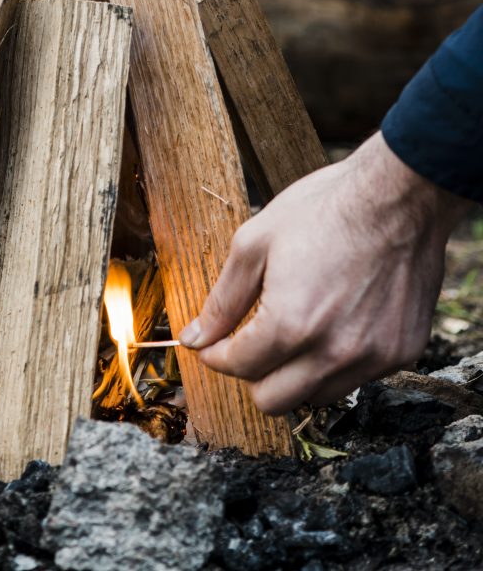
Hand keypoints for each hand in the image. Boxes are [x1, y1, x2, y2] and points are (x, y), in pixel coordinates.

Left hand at [179, 132, 469, 413]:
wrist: (399, 196)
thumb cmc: (325, 209)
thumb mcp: (255, 243)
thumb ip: (222, 300)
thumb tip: (194, 338)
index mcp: (290, 325)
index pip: (239, 367)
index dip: (217, 355)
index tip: (214, 343)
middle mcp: (334, 353)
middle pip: (273, 401)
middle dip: (252, 373)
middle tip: (250, 340)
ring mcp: (373, 358)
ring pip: (316, 396)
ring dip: (295, 372)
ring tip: (296, 327)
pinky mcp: (402, 352)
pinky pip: (356, 378)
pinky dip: (337, 362)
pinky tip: (335, 321)